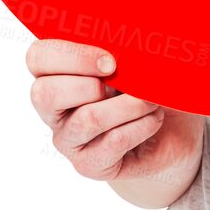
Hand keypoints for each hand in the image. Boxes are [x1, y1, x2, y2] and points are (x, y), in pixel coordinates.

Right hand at [26, 38, 204, 185]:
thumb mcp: (136, 61)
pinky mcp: (90, 164)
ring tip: (151, 101)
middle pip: (45, 93)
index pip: (37, 58)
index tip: (111, 60)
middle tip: (126, 81)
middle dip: (91, 83)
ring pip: (88, 118)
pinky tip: (155, 119)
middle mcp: (54, 110)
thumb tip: (129, 45)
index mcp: (56, 74)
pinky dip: (142, 125)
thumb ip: (122, 48)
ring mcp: (69, 140)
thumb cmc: (148, 87)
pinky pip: (113, 141)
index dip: (71, 56)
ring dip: (129, 105)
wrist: (172, 133)